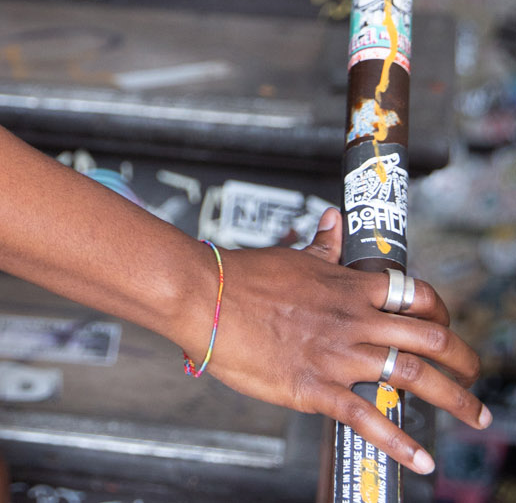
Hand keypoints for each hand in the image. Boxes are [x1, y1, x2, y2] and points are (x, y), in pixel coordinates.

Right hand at [204, 209, 487, 474]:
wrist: (205, 295)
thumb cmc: (242, 276)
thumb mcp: (290, 255)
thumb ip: (321, 245)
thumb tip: (335, 221)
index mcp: (348, 287)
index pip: (415, 295)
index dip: (442, 312)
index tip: (448, 326)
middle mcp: (353, 319)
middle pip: (431, 337)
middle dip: (464, 360)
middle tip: (476, 376)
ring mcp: (338, 354)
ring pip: (414, 375)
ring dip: (454, 399)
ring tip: (474, 416)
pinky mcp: (315, 386)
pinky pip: (368, 417)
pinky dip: (401, 442)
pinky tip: (422, 459)